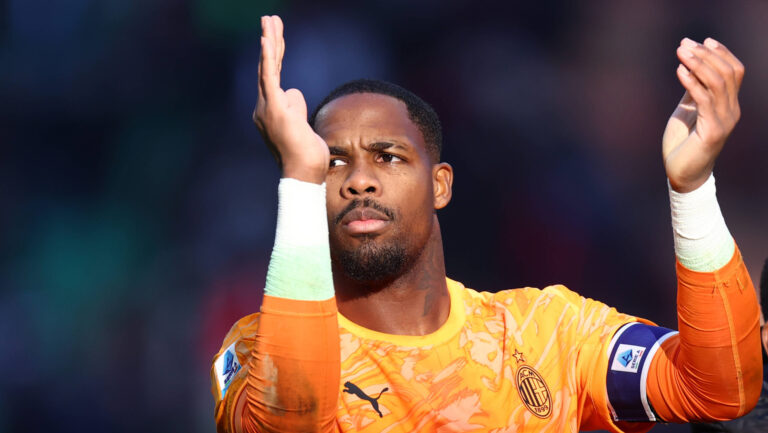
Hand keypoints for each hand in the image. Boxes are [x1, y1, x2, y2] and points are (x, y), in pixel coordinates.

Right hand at [252, 15, 329, 183]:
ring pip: (270, 68)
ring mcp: (267, 107)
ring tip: (273, 21)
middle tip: (270, 17)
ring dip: (272, 41)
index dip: (273, 55)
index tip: (274, 36)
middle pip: (268, 67)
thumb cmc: (306, 155)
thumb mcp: (303, 125)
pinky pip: (270, 77)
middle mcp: (263, 108)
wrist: (304, 173)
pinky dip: (268, 57)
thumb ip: (296, 106)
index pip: (273, 77)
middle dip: (270, 40)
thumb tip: (293, 91)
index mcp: (270, 111)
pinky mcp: (274, 107)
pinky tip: (267, 39)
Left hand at [662, 37, 743, 191]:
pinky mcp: (712, 131)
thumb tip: (689, 68)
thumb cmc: (682, 145)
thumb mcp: (687, 111)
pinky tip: (679, 71)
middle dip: (706, 54)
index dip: (721, 53)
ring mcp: (724, 121)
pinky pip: (704, 100)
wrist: (681, 175)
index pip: (734, 71)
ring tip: (680, 52)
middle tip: (685, 43)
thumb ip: (693, 92)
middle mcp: (731, 111)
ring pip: (718, 83)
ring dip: (698, 64)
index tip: (702, 40)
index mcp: (728, 105)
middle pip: (727, 73)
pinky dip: (692, 82)